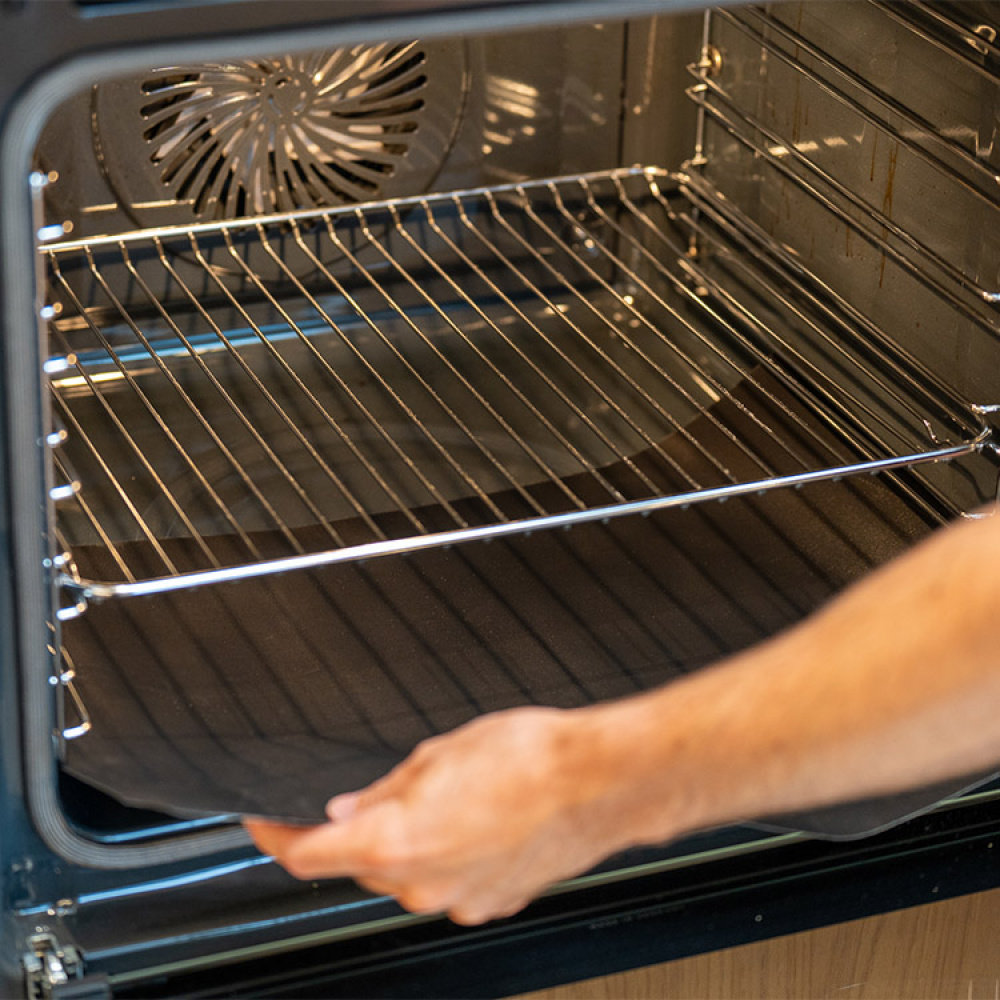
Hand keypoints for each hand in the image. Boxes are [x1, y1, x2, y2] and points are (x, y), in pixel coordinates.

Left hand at [244, 706, 624, 924]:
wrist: (599, 780)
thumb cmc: (528, 757)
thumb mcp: (438, 753)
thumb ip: (385, 790)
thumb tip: (352, 809)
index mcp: (394, 843)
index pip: (307, 854)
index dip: (275, 837)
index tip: (264, 825)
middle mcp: (421, 885)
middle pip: (361, 863)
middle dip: (359, 829)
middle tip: (384, 788)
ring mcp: (459, 899)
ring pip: (408, 873)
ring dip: (409, 840)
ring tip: (449, 792)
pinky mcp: (493, 900)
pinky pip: (450, 881)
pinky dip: (448, 854)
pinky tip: (478, 816)